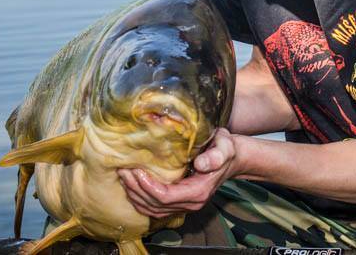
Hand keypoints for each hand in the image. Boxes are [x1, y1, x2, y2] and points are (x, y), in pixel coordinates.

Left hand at [118, 128, 239, 218]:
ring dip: (135, 195)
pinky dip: (140, 199)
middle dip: (136, 189)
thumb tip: (201, 164)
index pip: (165, 197)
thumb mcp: (224, 146)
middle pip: (155, 205)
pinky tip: (131, 186)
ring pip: (153, 210)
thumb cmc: (225, 148)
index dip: (147, 186)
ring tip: (123, 177)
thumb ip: (216, 156)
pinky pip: (155, 208)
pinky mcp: (179, 202)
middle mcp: (190, 203)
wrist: (232, 158)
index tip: (136, 170)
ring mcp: (184, 205)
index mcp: (198, 192)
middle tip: (123, 170)